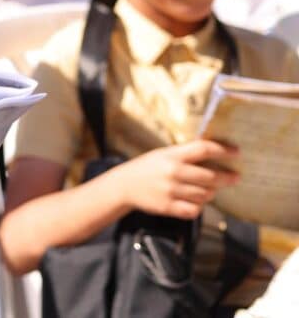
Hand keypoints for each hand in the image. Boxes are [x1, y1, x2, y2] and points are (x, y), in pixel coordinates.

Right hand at [114, 140, 238, 218]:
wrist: (124, 185)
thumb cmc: (148, 167)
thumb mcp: (164, 154)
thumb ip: (185, 155)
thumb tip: (215, 153)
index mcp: (172, 155)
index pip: (203, 149)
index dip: (223, 150)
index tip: (237, 152)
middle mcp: (173, 172)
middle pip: (210, 176)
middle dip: (226, 177)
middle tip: (235, 177)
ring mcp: (171, 191)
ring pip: (205, 195)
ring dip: (211, 192)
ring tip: (210, 189)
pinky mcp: (168, 207)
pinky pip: (194, 210)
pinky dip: (198, 206)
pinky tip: (196, 201)